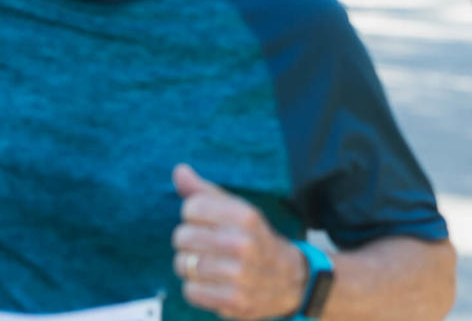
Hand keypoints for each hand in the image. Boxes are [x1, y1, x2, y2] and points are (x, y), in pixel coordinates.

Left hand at [171, 164, 306, 319]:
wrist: (292, 281)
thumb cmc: (257, 240)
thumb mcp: (240, 211)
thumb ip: (206, 192)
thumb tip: (179, 170)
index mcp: (246, 216)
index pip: (191, 207)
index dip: (195, 215)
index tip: (209, 222)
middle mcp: (243, 244)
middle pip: (182, 236)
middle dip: (190, 241)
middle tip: (210, 246)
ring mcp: (238, 274)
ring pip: (182, 264)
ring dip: (191, 266)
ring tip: (212, 265)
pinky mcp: (232, 301)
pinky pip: (190, 290)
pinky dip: (198, 288)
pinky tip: (215, 283)